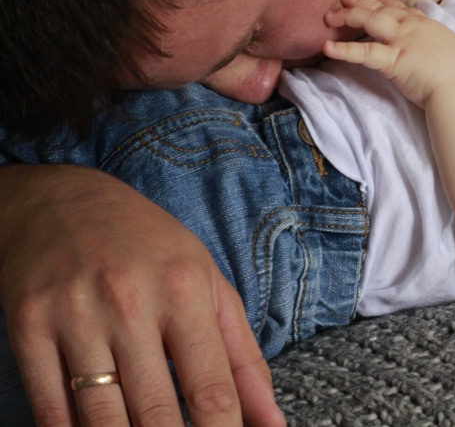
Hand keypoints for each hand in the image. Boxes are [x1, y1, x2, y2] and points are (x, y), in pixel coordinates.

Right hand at [0, 165, 283, 425]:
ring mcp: (76, 315)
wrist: (60, 202)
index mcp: (186, 289)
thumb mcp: (208, 284)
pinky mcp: (28, 326)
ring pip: (101, 416)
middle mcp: (131, 301)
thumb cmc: (149, 247)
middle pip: (156, 410)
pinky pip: (50, 405)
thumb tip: (273, 422)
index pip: (211, 386)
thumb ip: (243, 357)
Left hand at [323, 0, 454, 105]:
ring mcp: (402, 41)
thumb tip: (431, 47)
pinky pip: (364, 52)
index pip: (402, 8)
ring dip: (349, 16)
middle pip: (382, 8)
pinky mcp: (393, 60)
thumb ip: (436, 42)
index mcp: (426, 25)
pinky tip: (328, 47)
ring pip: (371, 20)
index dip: (385, 1)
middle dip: (361, 1)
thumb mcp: (451, 48)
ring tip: (330, 16)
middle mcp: (412, 28)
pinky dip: (345, 50)